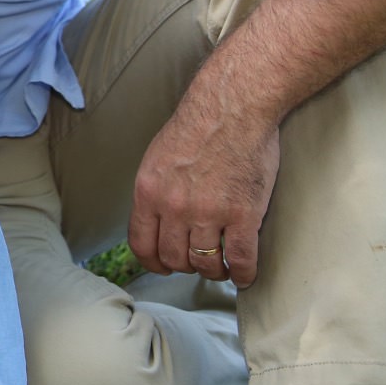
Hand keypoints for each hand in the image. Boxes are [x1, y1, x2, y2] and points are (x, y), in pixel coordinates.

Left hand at [127, 106, 279, 288]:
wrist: (232, 108)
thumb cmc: (198, 127)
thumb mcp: (157, 159)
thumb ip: (155, 191)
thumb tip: (156, 219)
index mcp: (148, 192)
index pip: (141, 244)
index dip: (153, 262)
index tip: (163, 266)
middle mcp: (174, 207)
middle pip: (173, 258)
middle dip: (185, 265)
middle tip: (197, 261)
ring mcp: (208, 213)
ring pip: (204, 264)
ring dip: (213, 271)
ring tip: (220, 267)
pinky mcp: (243, 215)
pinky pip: (240, 260)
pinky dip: (242, 274)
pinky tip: (244, 275)